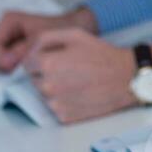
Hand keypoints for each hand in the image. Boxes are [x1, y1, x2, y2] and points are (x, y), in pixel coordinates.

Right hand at [0, 6, 96, 71]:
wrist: (75, 29)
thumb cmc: (59, 29)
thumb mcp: (40, 39)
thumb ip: (21, 52)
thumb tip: (5, 65)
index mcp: (8, 21)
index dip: (1, 60)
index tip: (14, 68)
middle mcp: (5, 30)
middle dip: (6, 65)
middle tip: (23, 71)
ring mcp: (10, 41)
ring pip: (1, 62)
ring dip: (12, 68)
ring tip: (28, 69)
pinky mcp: (16, 51)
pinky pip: (10, 64)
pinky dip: (17, 68)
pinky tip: (30, 69)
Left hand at [24, 30, 138, 123]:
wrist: (125, 78)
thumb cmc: (102, 55)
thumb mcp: (75, 35)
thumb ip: (46, 37)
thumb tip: (29, 48)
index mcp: (48, 64)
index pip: (26, 64)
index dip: (40, 58)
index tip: (55, 58)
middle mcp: (48, 86)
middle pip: (34, 80)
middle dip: (46, 74)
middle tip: (69, 69)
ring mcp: (56, 103)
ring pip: (44, 95)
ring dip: (55, 88)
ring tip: (76, 80)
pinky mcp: (64, 117)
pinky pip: (55, 107)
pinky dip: (64, 101)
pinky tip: (80, 92)